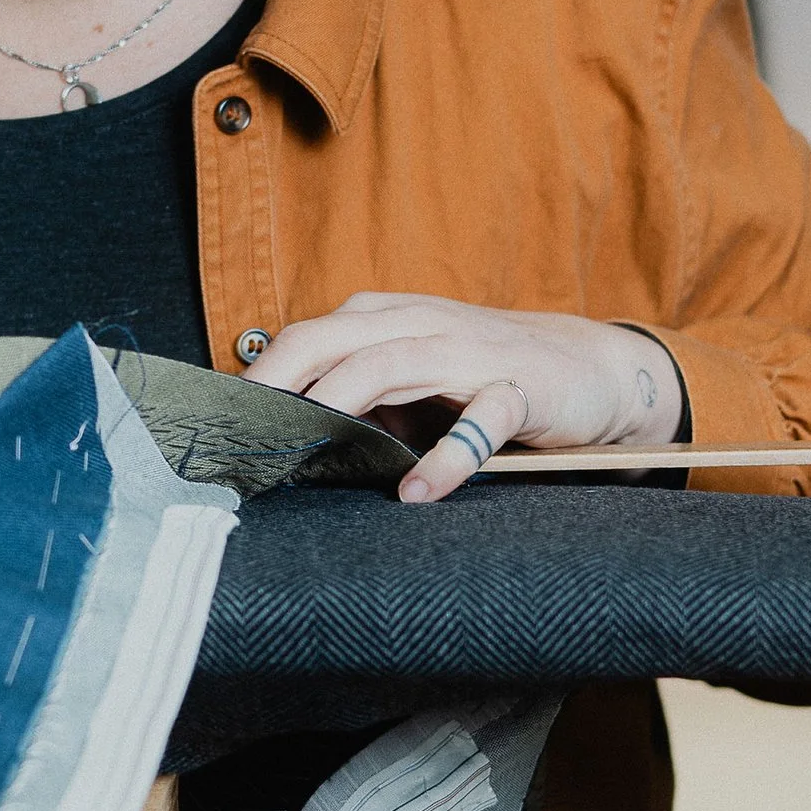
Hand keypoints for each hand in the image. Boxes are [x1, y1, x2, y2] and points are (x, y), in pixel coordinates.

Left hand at [245, 292, 680, 503]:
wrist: (591, 370)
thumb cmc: (485, 377)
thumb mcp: (411, 382)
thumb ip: (356, 399)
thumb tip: (282, 441)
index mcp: (385, 318)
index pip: (305, 336)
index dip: (259, 375)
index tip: (218, 422)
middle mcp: (419, 324)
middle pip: (329, 338)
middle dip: (278, 381)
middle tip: (241, 434)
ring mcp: (470, 352)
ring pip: (388, 363)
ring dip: (338, 404)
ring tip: (300, 449)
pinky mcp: (519, 389)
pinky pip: (479, 420)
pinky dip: (446, 457)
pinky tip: (415, 493)